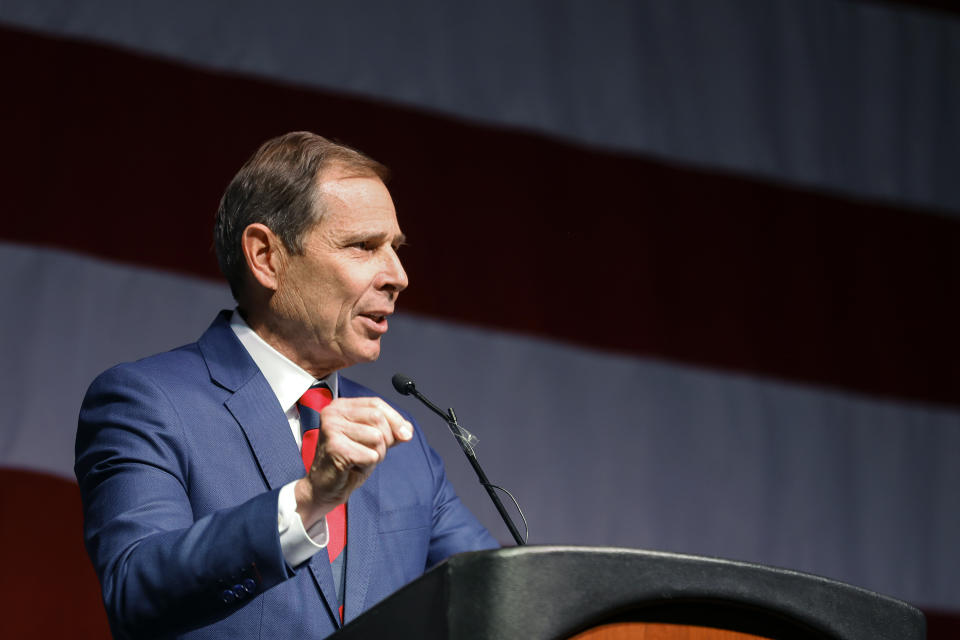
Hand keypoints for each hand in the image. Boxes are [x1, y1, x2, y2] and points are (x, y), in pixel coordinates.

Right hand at [295, 397, 412, 527]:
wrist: (324, 487)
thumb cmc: (347, 462)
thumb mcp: (371, 441)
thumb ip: (389, 430)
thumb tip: (407, 430)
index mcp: (340, 406)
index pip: (376, 404)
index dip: (395, 419)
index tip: (406, 434)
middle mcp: (333, 413)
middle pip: (378, 418)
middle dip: (386, 439)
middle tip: (371, 452)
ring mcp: (332, 429)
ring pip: (377, 437)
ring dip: (376, 454)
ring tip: (359, 460)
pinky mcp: (335, 448)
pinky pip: (371, 455)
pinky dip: (368, 465)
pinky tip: (353, 467)